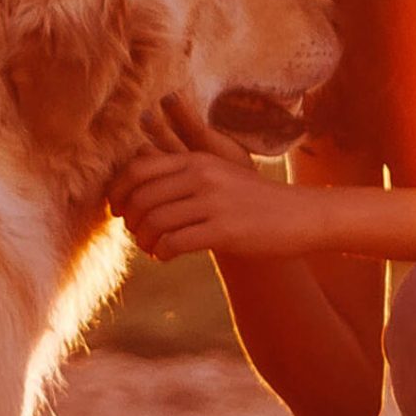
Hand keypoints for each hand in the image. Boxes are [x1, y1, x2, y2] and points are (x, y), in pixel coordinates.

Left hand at [108, 94, 322, 261]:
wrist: (298, 215)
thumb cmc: (250, 198)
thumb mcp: (217, 172)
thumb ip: (181, 172)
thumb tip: (136, 182)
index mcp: (196, 159)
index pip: (138, 169)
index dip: (118, 191)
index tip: (116, 209)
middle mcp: (202, 176)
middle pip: (141, 197)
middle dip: (129, 220)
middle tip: (134, 233)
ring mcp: (213, 203)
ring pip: (154, 222)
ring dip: (144, 240)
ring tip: (150, 247)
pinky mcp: (224, 231)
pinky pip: (174, 243)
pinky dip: (161, 253)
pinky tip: (165, 256)